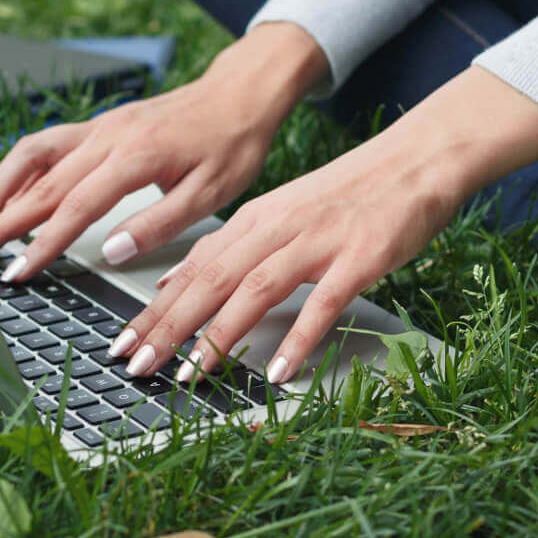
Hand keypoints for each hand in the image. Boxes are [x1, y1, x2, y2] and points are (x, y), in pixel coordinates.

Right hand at [0, 22, 327, 278]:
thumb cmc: (231, 146)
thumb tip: (113, 253)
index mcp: (137, 157)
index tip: (18, 272)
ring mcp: (99, 127)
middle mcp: (109, 137)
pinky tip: (8, 195)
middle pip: (42, 184)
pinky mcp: (98, 125)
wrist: (239, 96)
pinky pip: (47, 144)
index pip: (75, 207)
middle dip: (3, 223)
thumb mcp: (210, 195)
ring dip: (0, 190)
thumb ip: (158, 225)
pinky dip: (19, 170)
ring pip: (33, 155)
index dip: (42, 243)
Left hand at [111, 68, 537, 383]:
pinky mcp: (358, 259)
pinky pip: (323, 304)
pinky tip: (280, 372)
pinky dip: (299, 339)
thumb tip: (177, 285)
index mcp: (254, 221)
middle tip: (136, 366)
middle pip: (210, 282)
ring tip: (191, 376)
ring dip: (218, 337)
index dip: (154, 310)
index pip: (192, 270)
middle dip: (167, 328)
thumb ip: (230, 250)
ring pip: (254, 291)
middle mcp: (276, 230)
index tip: (123, 345)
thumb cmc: (349, 196)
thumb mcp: (279, 214)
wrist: (414, 161)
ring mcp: (317, 244)